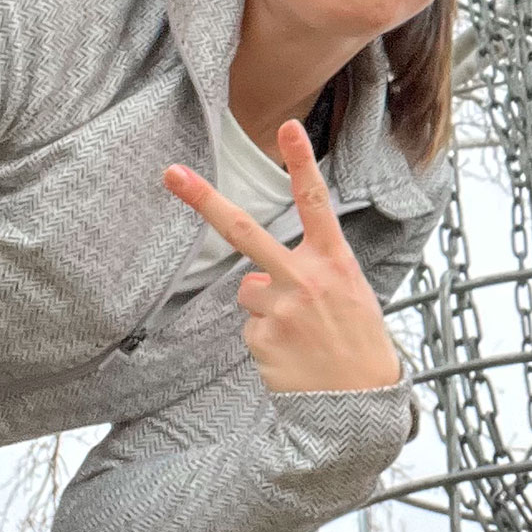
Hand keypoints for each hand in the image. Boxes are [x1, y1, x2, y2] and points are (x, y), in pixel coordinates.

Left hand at [164, 118, 400, 392]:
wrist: (359, 404)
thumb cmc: (358, 344)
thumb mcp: (352, 297)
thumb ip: (308, 276)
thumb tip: (250, 282)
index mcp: (336, 263)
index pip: (316, 204)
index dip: (301, 164)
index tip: (289, 127)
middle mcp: (306, 279)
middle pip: (245, 232)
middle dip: (204, 200)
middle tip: (171, 173)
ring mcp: (280, 309)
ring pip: (248, 292)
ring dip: (267, 310)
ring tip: (302, 336)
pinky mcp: (262, 339)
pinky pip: (251, 327)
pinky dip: (268, 341)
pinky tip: (294, 356)